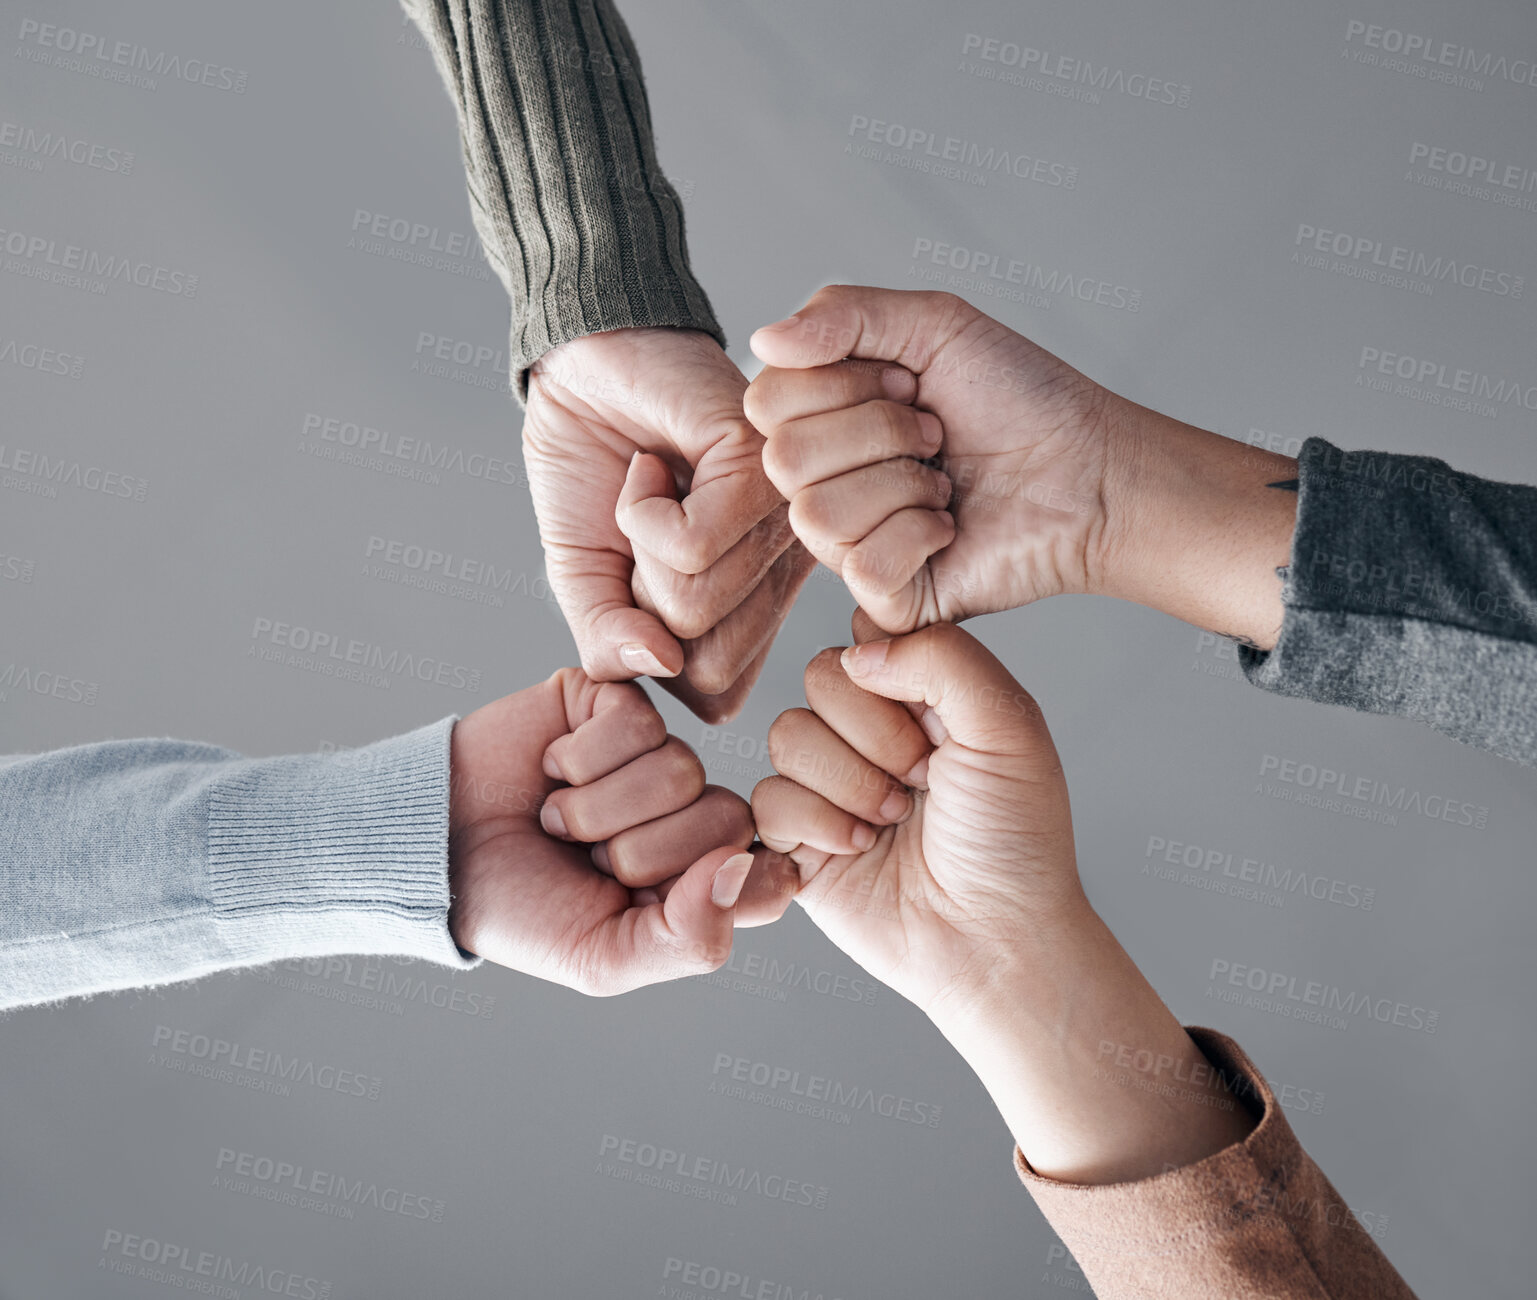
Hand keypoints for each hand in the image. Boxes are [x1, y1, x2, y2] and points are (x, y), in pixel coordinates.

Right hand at [447, 671, 796, 994]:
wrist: (437, 848)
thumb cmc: (520, 910)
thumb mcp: (603, 959)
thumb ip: (689, 937)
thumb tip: (742, 866)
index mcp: (701, 882)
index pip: (772, 876)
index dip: (731, 887)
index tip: (665, 899)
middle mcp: (689, 814)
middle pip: (727, 818)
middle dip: (641, 853)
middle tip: (586, 861)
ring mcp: (656, 756)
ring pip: (681, 769)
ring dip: (599, 808)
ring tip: (559, 819)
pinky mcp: (617, 705)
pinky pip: (637, 722)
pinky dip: (581, 760)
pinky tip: (553, 770)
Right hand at [524, 328, 813, 721]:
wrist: (584, 370)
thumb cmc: (591, 473)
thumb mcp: (584, 578)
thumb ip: (607, 640)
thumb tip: (655, 668)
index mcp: (754, 606)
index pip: (717, 696)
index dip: (648, 652)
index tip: (633, 581)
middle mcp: (782, 572)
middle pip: (705, 662)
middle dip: (637, 604)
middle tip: (640, 533)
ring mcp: (780, 521)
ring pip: (696, 603)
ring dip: (636, 547)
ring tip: (651, 488)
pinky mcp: (761, 470)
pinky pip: (691, 544)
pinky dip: (639, 509)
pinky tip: (653, 466)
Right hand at [746, 287, 1297, 647]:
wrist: (1093, 470)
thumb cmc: (1022, 398)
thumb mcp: (933, 325)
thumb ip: (841, 313)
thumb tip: (761, 340)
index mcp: (821, 420)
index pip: (767, 402)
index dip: (841, 384)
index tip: (907, 382)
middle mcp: (822, 484)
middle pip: (784, 459)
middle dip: (878, 431)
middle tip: (934, 433)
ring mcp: (847, 545)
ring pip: (816, 515)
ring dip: (902, 484)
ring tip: (945, 480)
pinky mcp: (884, 598)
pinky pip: (862, 565)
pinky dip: (921, 533)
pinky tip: (951, 527)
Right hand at [753, 616, 1255, 1182]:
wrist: (994, 939)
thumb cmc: (1015, 840)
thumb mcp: (1008, 725)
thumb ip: (942, 656)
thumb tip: (856, 650)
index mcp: (922, 694)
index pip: (869, 637)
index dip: (894, 675)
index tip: (939, 724)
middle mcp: (870, 732)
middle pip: (821, 677)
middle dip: (876, 736)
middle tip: (922, 782)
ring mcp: (830, 783)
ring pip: (787, 734)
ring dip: (850, 784)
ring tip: (894, 821)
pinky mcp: (796, 839)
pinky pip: (767, 798)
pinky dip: (819, 824)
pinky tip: (862, 850)